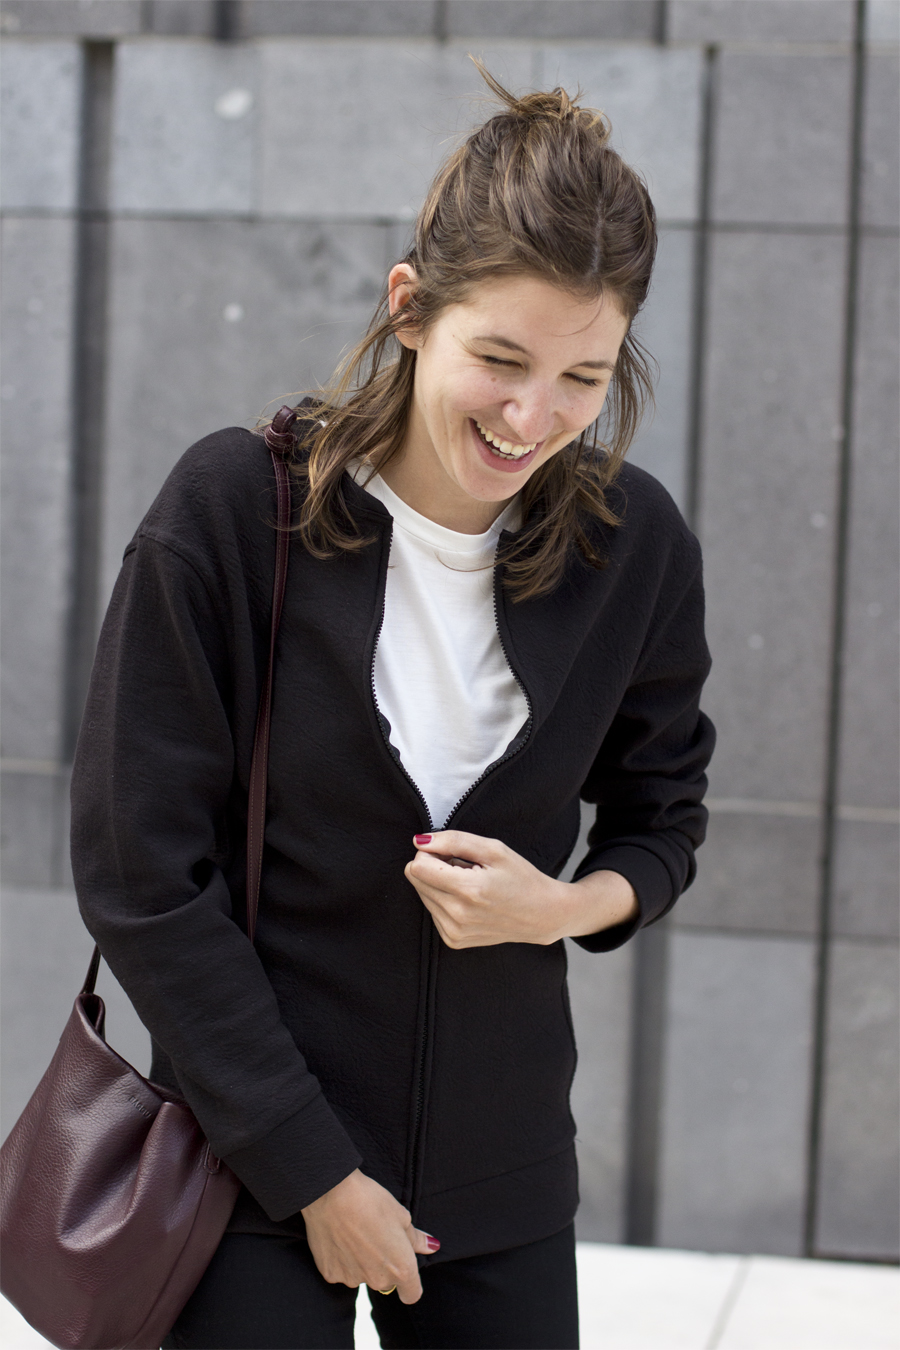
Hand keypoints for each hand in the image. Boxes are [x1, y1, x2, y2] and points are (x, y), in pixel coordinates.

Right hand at [301, 1169, 438, 1303]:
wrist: (332, 1193)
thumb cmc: (371, 1201)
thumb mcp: (401, 1215)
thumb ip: (415, 1238)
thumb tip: (431, 1246)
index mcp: (401, 1268)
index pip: (411, 1294)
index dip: (410, 1284)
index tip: (403, 1268)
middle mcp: (378, 1280)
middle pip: (385, 1281)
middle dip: (383, 1265)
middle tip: (375, 1236)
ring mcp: (353, 1280)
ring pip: (362, 1275)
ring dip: (361, 1262)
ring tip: (355, 1233)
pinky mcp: (331, 1275)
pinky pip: (341, 1271)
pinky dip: (341, 1260)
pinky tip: (339, 1237)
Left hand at [404, 831, 638, 948]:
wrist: (542, 915)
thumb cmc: (521, 877)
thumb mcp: (493, 849)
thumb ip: (453, 840)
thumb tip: (419, 841)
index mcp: (468, 890)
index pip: (416, 867)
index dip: (431, 853)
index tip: (452, 853)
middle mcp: (457, 916)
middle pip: (416, 880)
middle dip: (434, 867)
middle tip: (463, 868)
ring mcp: (454, 932)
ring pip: (422, 895)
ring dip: (440, 884)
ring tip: (470, 884)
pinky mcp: (454, 940)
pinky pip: (432, 911)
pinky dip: (446, 900)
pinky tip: (469, 900)